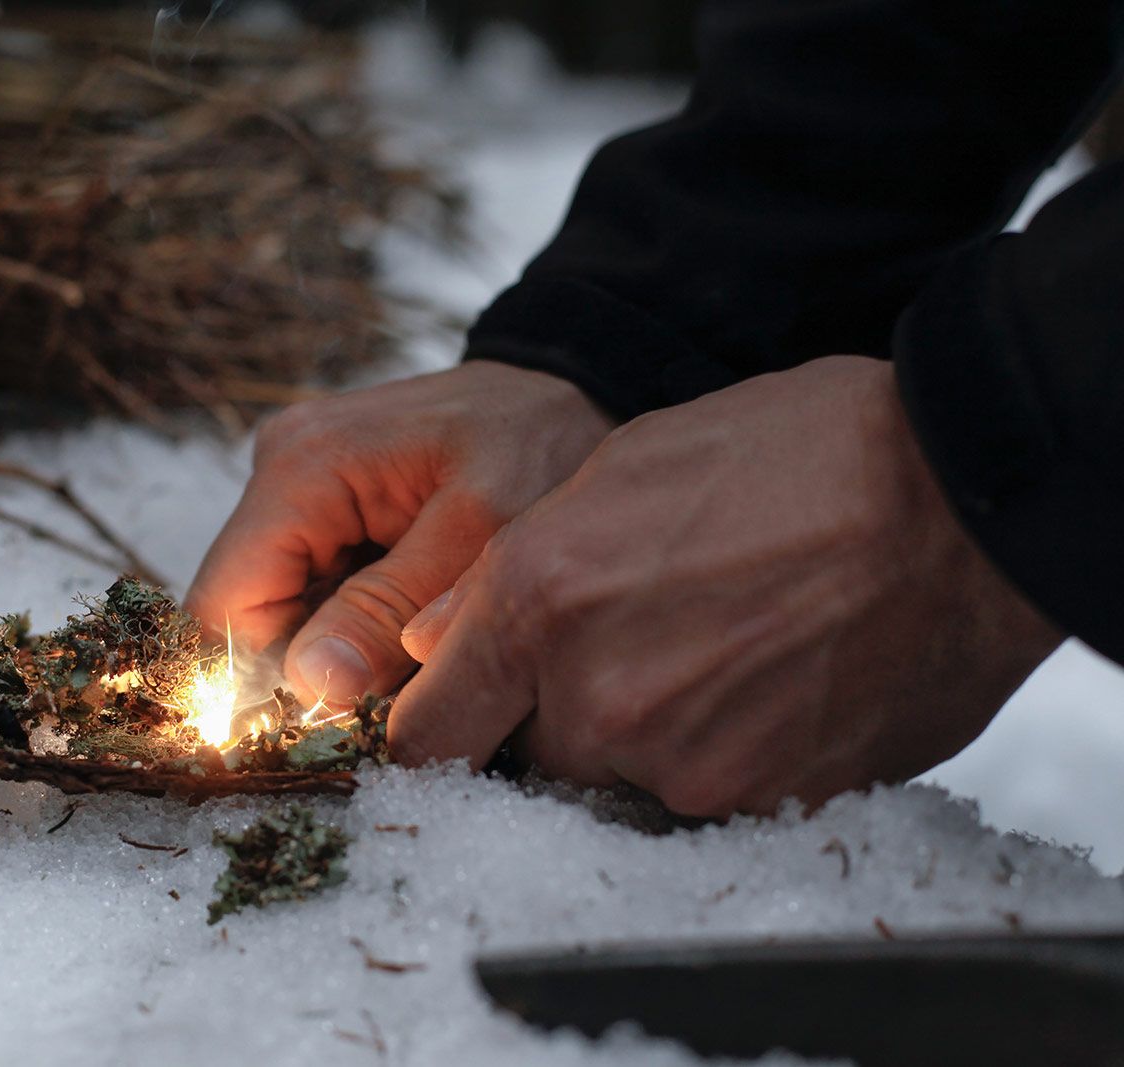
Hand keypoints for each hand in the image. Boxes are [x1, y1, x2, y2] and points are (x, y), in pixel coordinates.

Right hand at [186, 361, 613, 701]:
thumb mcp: (480, 535)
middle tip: (402, 691)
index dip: (261, 681)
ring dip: (340, 651)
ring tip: (421, 651)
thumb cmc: (539, 447)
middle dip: (314, 669)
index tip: (339, 723)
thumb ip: (390, 609)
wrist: (570, 392)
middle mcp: (278, 469)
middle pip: (249, 614)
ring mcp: (297, 486)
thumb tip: (310, 685)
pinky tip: (414, 623)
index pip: (223, 606)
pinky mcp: (325, 505)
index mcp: (300, 468)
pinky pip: (315, 589)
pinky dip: (358, 624)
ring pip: (282, 610)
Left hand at [390, 356, 1061, 815]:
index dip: (440, 728)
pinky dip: (720, 754)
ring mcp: (683, 762)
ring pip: (618, 780)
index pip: (425, 738)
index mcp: (537, 603)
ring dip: (643, 738)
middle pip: (526, 761)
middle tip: (629, 649)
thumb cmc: (789, 456)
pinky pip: (704, 796)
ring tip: (716, 651)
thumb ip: (504, 572)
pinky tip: (766, 682)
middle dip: (554, 718)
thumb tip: (431, 643)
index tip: (462, 716)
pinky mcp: (764, 800)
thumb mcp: (620, 468)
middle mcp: (595, 698)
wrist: (956, 498)